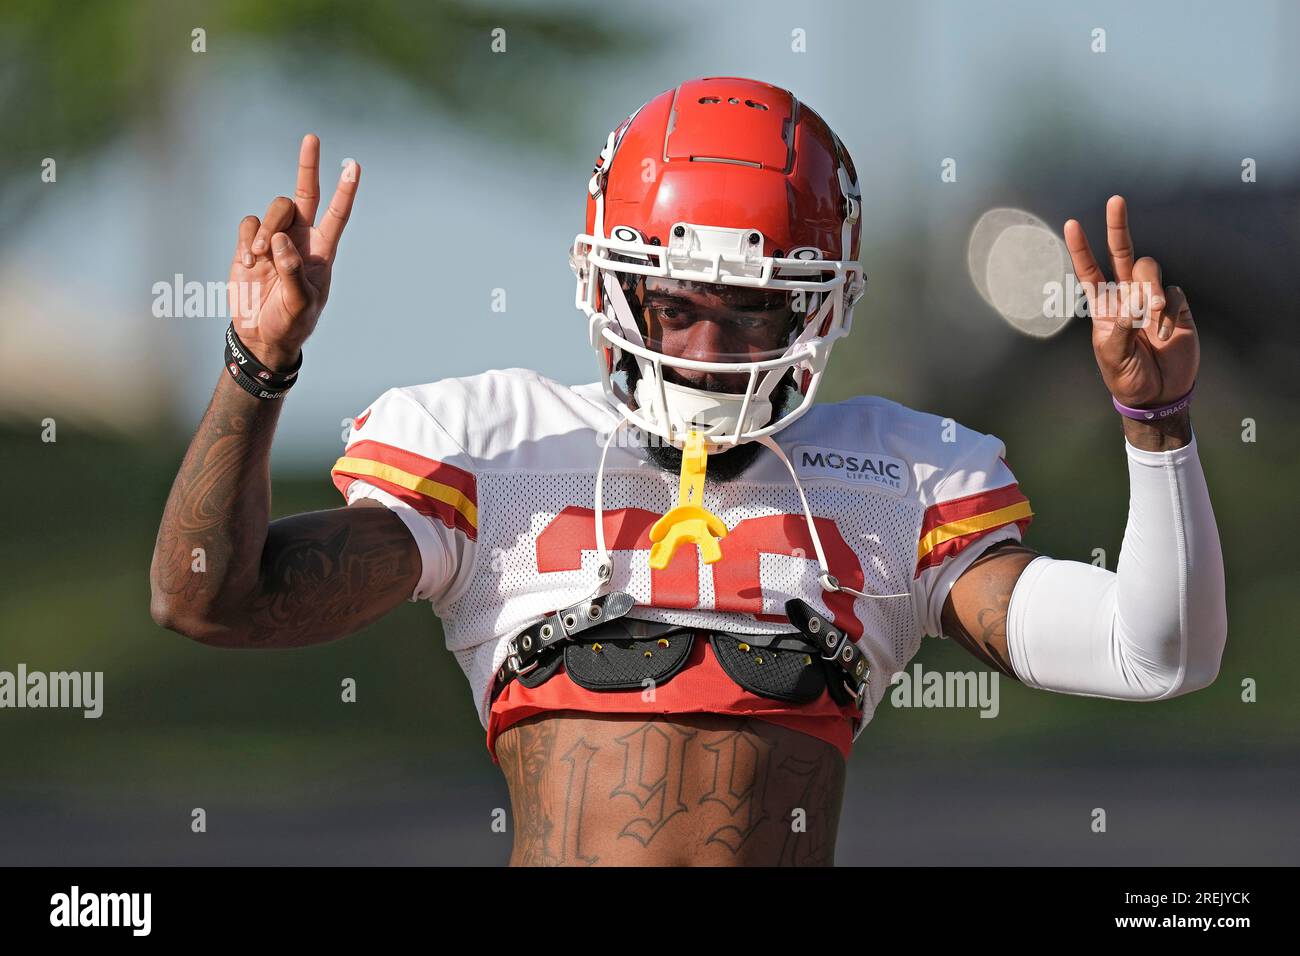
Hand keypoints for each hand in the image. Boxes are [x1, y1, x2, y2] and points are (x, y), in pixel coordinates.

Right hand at [228, 134, 359, 369]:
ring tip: (261, 258)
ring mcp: (275, 239)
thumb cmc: (290, 322)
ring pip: (273, 210)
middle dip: (308, 166)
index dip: (345, 190)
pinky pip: (248, 224)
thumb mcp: (300, 304)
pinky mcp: (249, 245)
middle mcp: (300, 238)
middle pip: (305, 194)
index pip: (337, 215)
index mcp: (322, 251)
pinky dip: (248, 239)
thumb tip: (281, 240)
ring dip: (266, 229)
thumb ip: (293, 272)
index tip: (354, 166)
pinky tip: (251, 262)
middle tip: (312, 138)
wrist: (261, 335)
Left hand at [1063, 195, 1198, 409]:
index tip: (1073, 224)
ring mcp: (1152, 299)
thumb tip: (1132, 302)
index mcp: (1104, 307)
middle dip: (1118, 227)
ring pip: (1149, 270)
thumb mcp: (1114, 357)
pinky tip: (1166, 333)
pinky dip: (1169, 311)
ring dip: (1149, 288)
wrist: (1159, 394)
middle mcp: (1127, 296)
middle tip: (1115, 201)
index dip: (1081, 249)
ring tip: (1151, 316)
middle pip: (1122, 254)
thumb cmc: (1129, 377)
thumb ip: (1119, 329)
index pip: (1089, 272)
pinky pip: (1173, 292)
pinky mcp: (1176, 306)